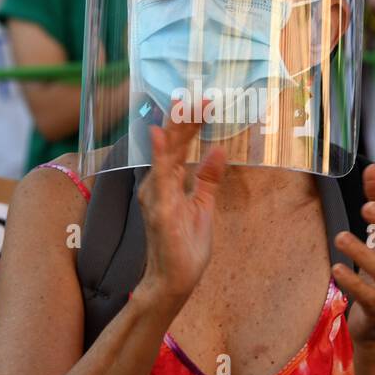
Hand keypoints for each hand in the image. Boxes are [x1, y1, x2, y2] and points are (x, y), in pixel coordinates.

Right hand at [136, 100, 226, 303]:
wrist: (174, 281)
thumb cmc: (185, 246)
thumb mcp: (203, 206)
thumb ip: (208, 178)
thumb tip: (218, 149)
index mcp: (168, 183)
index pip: (180, 146)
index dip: (191, 124)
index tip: (205, 101)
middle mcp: (157, 185)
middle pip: (172, 145)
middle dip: (184, 119)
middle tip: (197, 93)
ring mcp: (156, 196)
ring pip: (166, 154)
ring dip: (175, 128)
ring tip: (183, 104)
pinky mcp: (159, 210)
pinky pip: (159, 178)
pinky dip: (160, 155)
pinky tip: (161, 135)